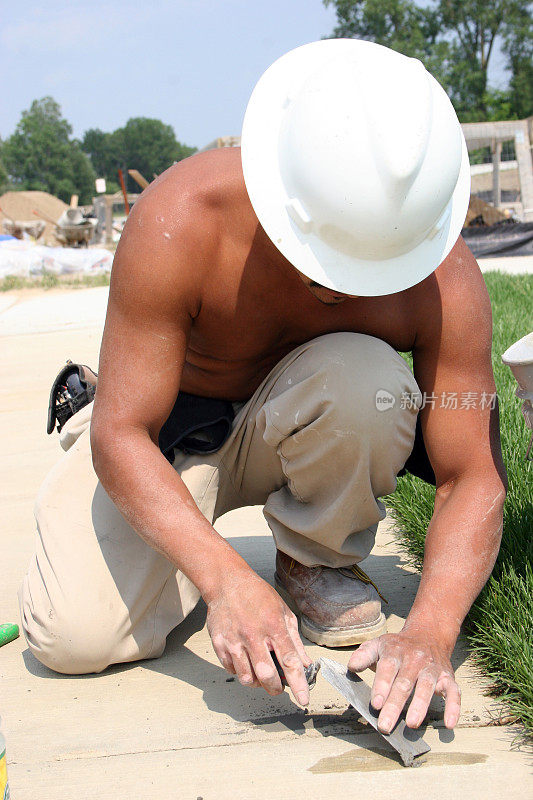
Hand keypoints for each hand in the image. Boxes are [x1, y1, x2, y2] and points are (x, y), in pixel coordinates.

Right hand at [206, 569, 311, 705]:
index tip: (303, 699)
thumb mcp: (283, 611)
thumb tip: (305, 664)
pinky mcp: (219, 644)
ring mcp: (234, 640)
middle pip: (266, 675)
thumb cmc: (258, 596)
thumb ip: (294, 639)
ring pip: (247, 678)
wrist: (227, 583)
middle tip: (278, 687)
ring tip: (261, 675)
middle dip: (275, 688)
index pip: (289, 660)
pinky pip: (232, 670)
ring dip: (257, 683)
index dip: (298, 683)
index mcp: (273, 625)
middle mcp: (253, 634)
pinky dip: (241, 672)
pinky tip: (246, 662)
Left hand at [348, 630, 460, 732]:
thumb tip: (351, 666)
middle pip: (404, 682)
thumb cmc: (397, 646)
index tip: (375, 704)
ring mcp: (432, 668)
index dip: (381, 686)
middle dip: (395, 705)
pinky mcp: (448, 677)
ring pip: (427, 686)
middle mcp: (414, 659)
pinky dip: (454, 708)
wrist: (428, 634)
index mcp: (395, 651)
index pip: (387, 669)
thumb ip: (364, 655)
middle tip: (385, 725)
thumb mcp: (378, 644)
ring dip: (420, 705)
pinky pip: (454, 692)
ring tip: (412, 724)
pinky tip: (449, 724)